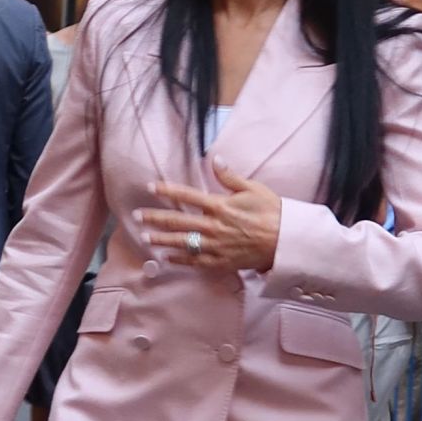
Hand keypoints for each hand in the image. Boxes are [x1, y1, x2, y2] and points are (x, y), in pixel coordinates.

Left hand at [137, 157, 281, 271]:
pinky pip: (194, 261)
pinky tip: (165, 257)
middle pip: (177, 221)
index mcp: (219, 206)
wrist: (285, 241)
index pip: (187, 195)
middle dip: (155, 217)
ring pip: (182, 242)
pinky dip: (178, 259)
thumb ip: (230, 177)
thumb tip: (215, 159)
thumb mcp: (253, 189)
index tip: (151, 187)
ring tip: (145, 237)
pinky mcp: (220, 262)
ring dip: (161, 239)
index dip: (167, 191)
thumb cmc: (271, 212)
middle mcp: (213, 226)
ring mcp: (215, 246)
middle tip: (136, 216)